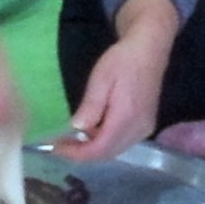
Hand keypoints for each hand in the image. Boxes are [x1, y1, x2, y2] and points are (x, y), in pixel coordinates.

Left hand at [58, 0, 178, 163]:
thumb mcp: (101, 79)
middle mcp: (139, 129)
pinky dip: (104, 142)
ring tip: (72, 139)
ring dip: (93, 149)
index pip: (99, 148)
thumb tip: (76, 128)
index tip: (55, 148)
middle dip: (82, 154)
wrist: (149, 50)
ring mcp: (145, 129)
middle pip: (107, 153)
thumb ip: (91, 106)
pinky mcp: (146, 125)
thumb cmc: (122, 60)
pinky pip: (122, 142)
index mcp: (127, 118)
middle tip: (59, 145)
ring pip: (114, 150)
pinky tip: (92, 131)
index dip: (76, 153)